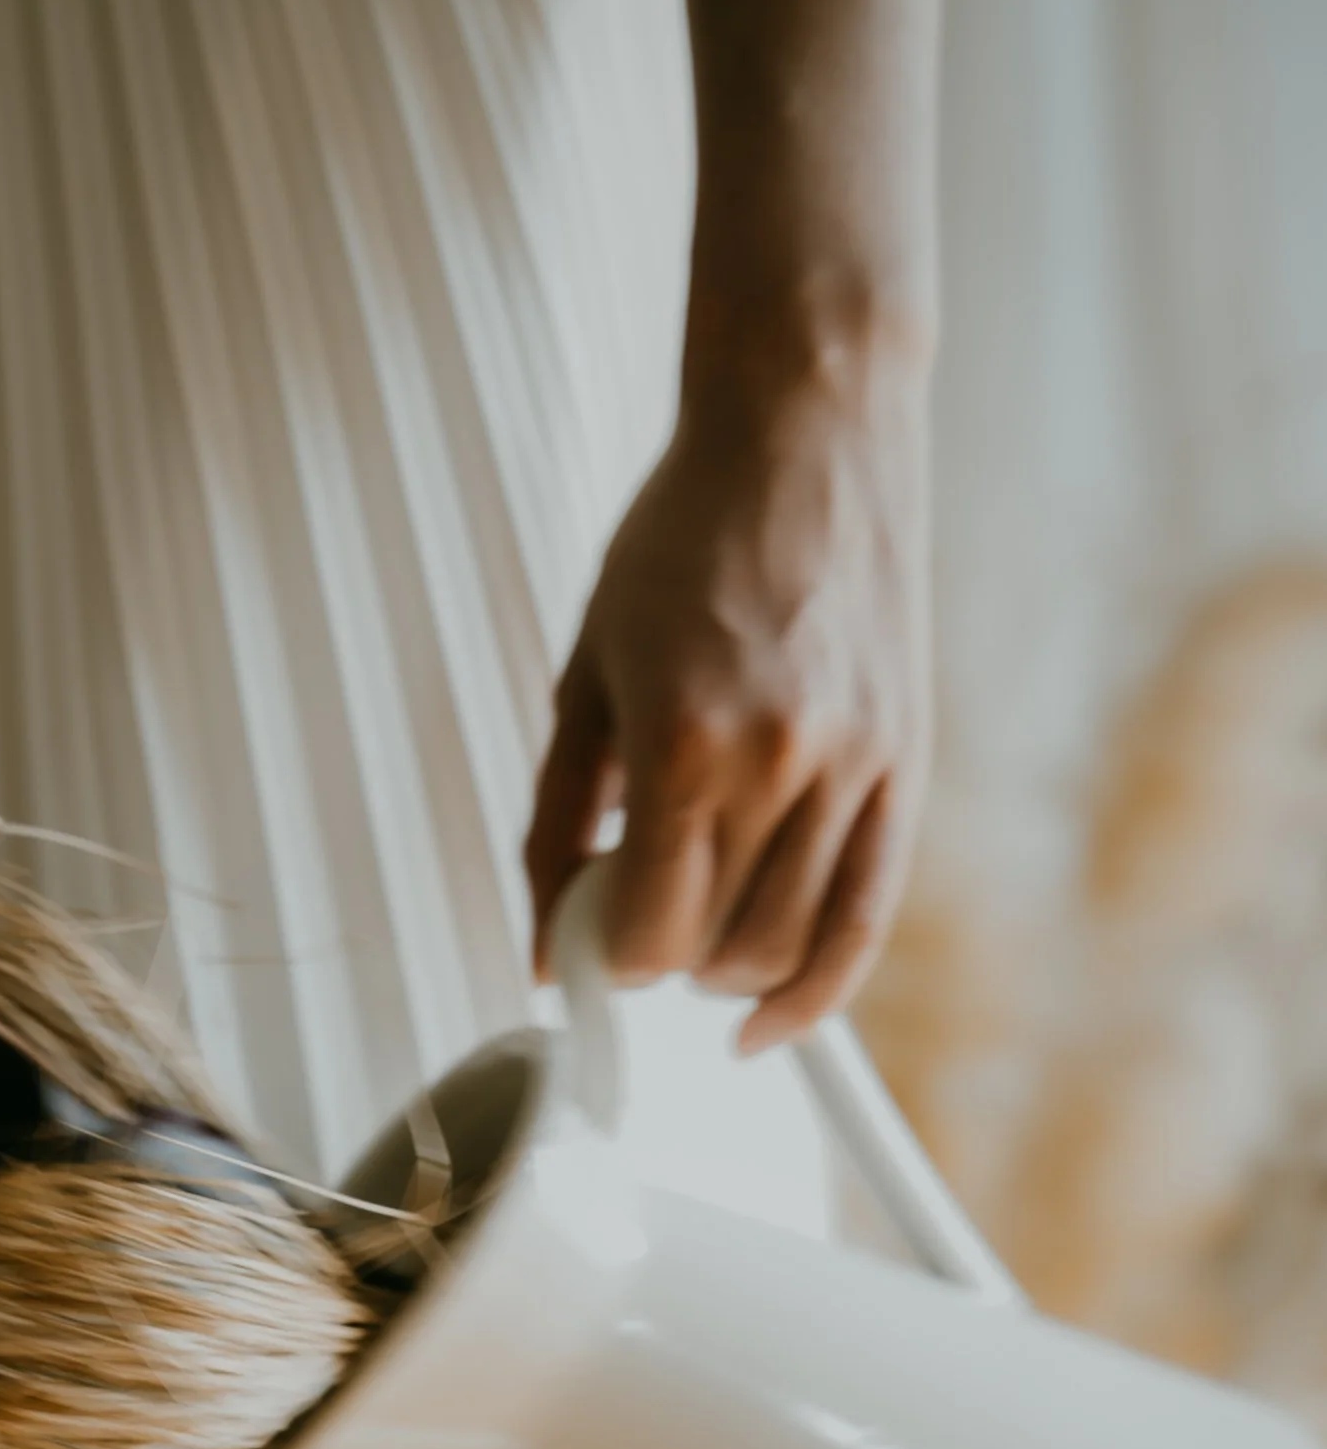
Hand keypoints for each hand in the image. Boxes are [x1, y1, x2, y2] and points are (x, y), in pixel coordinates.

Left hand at [524, 348, 930, 1052]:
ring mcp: (858, 767)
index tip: (586, 928)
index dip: (604, 954)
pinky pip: (866, 919)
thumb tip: (542, 954)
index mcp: (687, 741)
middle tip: (635, 907)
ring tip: (695, 918)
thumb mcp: (585, 676)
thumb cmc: (682, 540)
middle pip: (716, 954)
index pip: (648, 937)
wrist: (806, 428)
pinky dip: (816, 990)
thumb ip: (554, 823)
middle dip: (662, 958)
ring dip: (727, 970)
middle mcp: (783, 765)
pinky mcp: (907, 764)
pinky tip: (767, 1020)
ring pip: (789, 951)